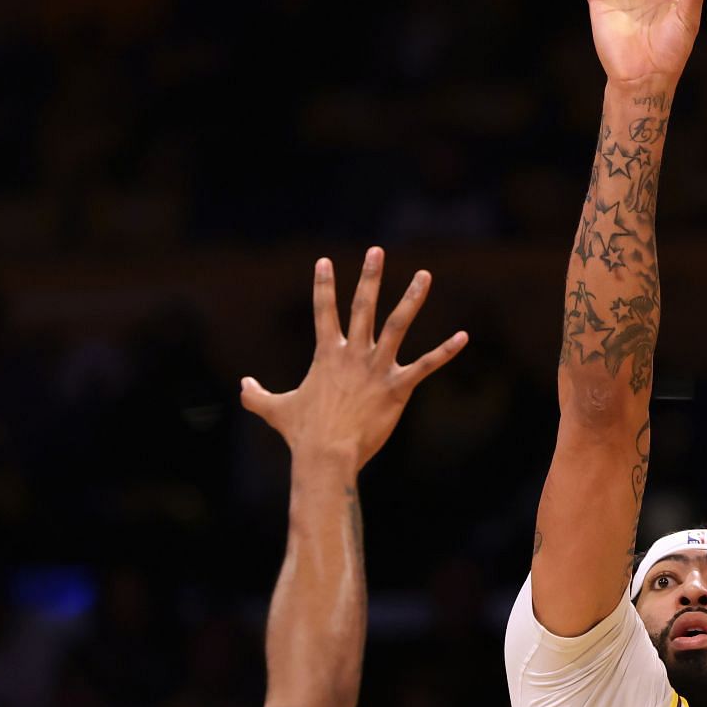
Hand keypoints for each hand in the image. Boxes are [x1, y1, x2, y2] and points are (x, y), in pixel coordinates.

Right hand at [241, 248, 467, 468]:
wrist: (326, 455)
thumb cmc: (302, 434)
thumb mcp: (274, 410)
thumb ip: (256, 395)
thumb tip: (243, 385)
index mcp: (326, 355)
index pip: (323, 311)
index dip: (324, 285)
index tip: (325, 261)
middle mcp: (353, 354)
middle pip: (363, 306)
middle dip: (370, 277)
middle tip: (376, 251)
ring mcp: (377, 368)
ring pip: (397, 325)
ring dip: (412, 298)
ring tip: (424, 274)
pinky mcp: (398, 388)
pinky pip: (426, 366)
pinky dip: (446, 351)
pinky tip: (463, 336)